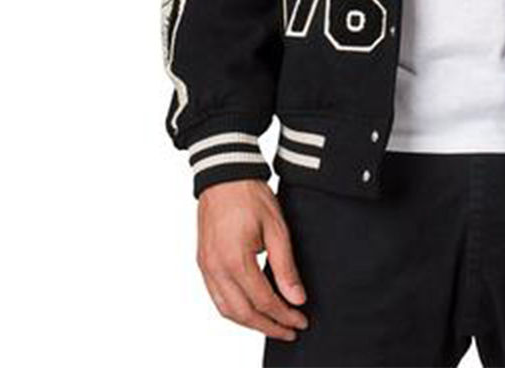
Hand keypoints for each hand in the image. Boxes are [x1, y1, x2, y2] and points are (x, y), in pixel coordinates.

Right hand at [197, 179, 308, 341]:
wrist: (224, 174)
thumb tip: (296, 298)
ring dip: (250, 323)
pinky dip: (235, 310)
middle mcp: (216, 269)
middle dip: (269, 326)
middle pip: (243, 313)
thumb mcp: (276, 228)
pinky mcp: (203, 262)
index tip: (301, 320)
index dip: (284, 315)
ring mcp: (206, 267)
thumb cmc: (250, 195)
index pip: (263, 301)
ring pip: (227, 310)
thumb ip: (285, 266)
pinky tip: (251, 309)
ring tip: (273, 325)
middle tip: (290, 330)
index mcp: (235, 261)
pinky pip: (217, 297)